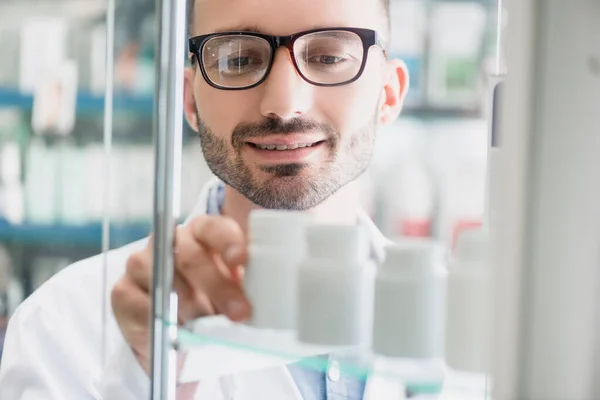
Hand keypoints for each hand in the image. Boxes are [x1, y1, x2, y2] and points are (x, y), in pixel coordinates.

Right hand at [111, 215, 250, 374]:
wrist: (179, 336)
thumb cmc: (213, 304)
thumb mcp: (235, 291)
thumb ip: (245, 284)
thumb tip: (268, 296)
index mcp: (202, 233)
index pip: (214, 228)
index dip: (228, 242)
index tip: (241, 261)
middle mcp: (169, 241)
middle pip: (190, 256)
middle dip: (217, 286)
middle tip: (238, 312)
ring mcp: (142, 263)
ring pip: (166, 281)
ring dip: (190, 308)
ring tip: (206, 327)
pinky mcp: (122, 291)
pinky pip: (142, 305)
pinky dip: (163, 322)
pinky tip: (177, 332)